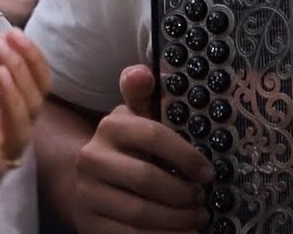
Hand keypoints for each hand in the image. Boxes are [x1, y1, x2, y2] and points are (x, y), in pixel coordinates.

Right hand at [72, 64, 211, 232]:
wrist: (84, 181)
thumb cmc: (125, 149)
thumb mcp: (133, 119)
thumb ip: (141, 95)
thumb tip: (142, 73)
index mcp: (109, 127)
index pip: (153, 135)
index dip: (186, 156)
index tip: (207, 173)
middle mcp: (92, 157)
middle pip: (148, 179)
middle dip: (184, 194)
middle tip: (202, 200)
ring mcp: (88, 192)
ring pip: (141, 212)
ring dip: (178, 220)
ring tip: (196, 218)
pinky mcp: (89, 223)